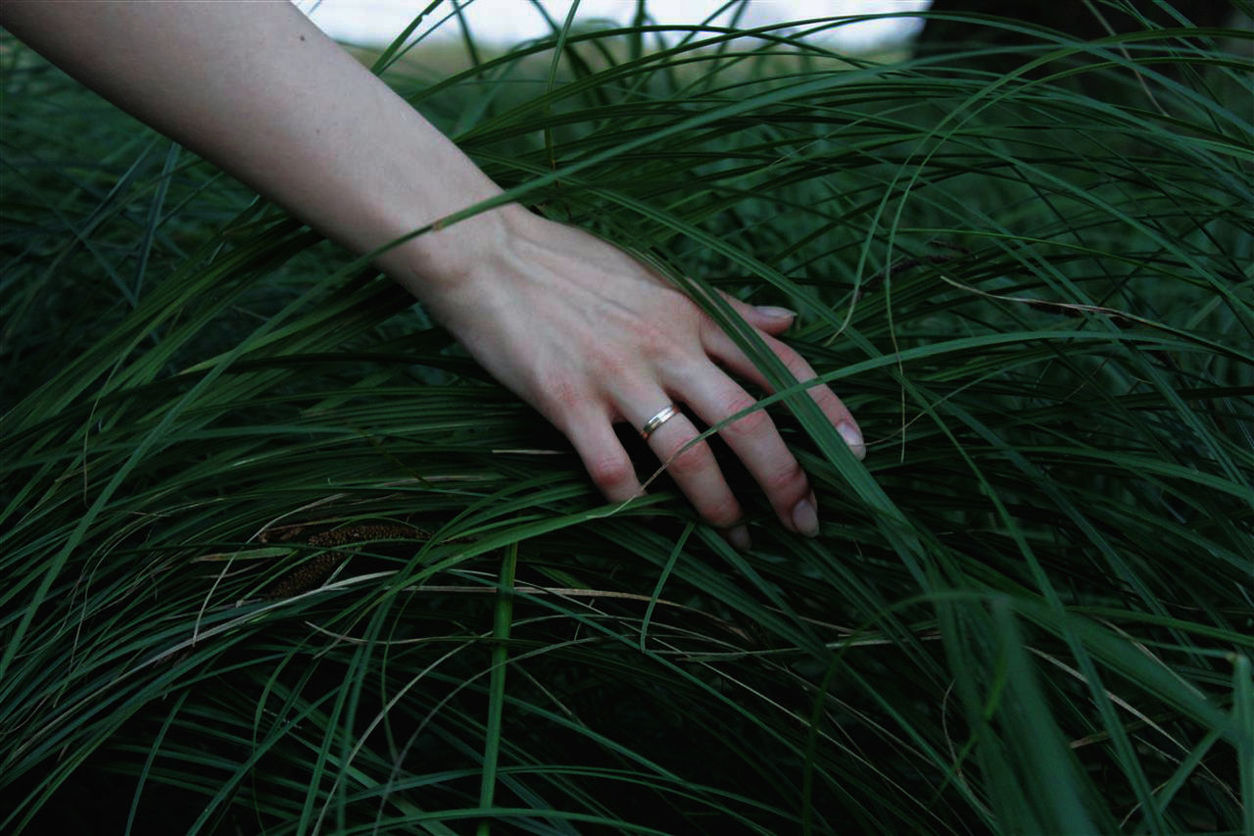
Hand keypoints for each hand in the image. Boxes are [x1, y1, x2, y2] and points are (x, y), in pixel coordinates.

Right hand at [419, 211, 865, 547]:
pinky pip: (612, 465)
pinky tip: (635, 507)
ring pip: (689, 455)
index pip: (779, 365)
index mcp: (693, 315)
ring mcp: (618, 375)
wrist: (488, 254)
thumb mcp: (658, 274)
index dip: (825, 410)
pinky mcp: (568, 401)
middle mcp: (668, 346)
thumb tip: (789, 318)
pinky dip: (629, 495)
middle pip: (747, 421)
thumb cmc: (574, 264)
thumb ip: (725, 305)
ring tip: (738, 537)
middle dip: (785, 479)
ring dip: (720, 505)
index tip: (858, 452)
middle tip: (807, 522)